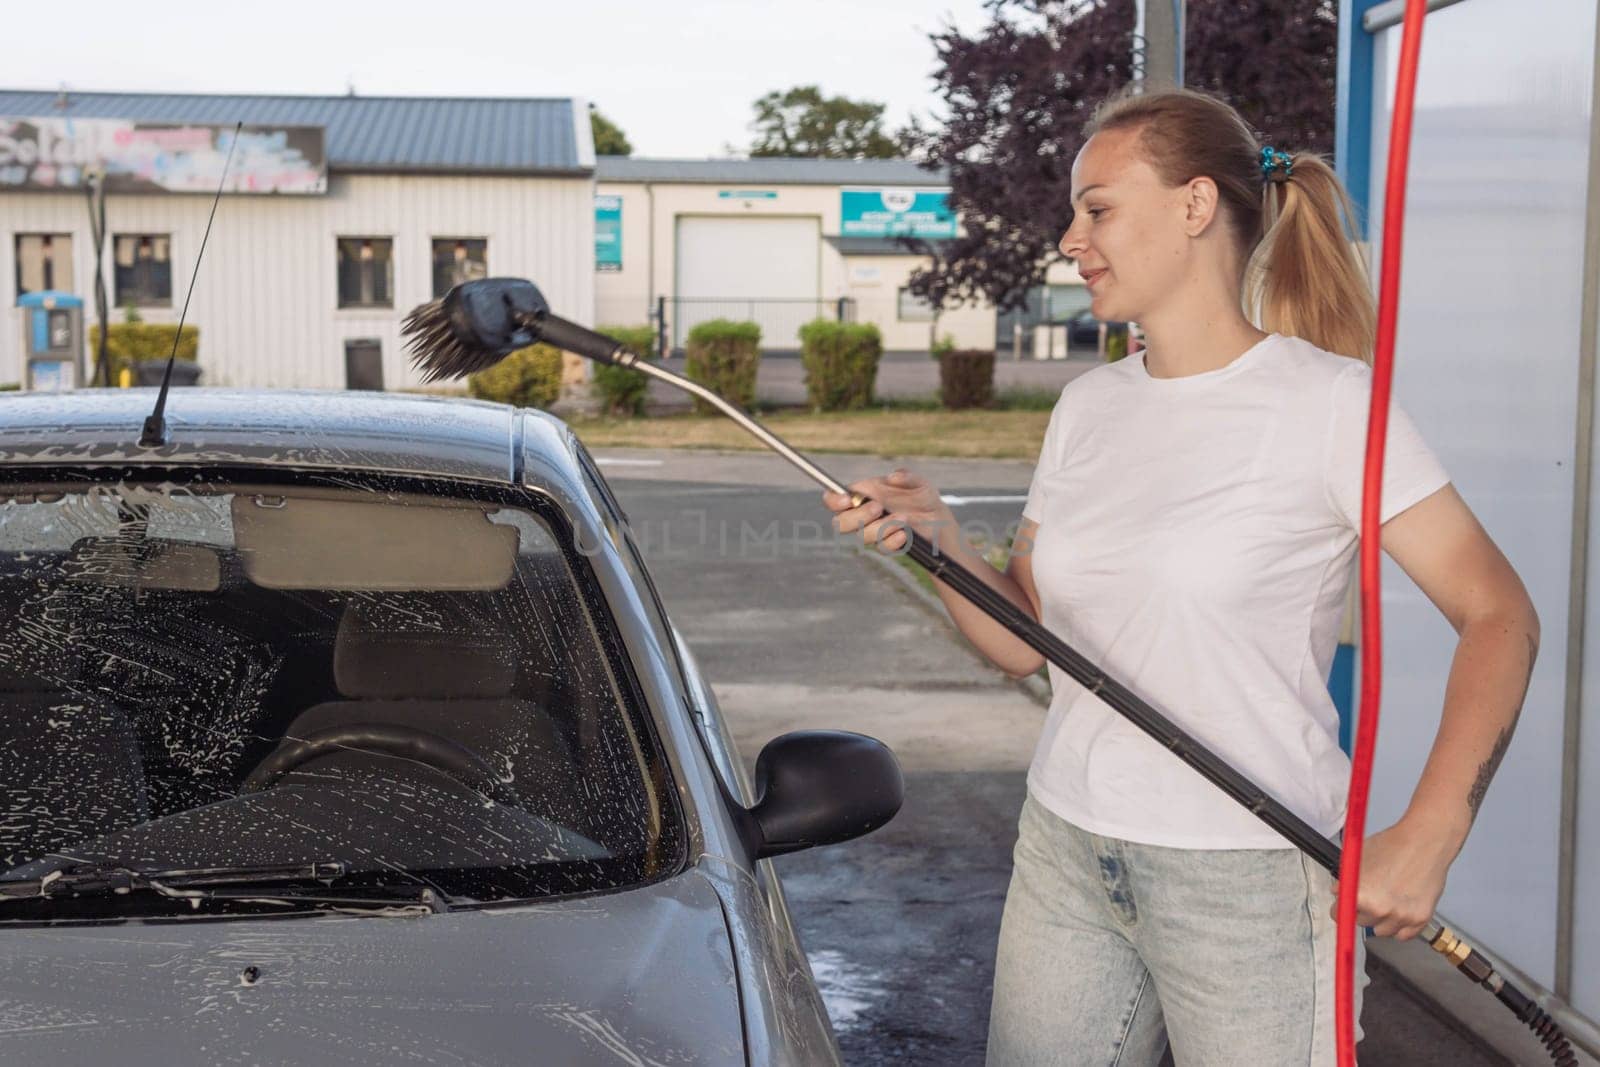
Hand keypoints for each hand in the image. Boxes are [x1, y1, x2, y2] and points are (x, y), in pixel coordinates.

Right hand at [822, 468, 954, 552]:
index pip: (835, 499)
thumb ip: (906, 477)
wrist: (939, 521)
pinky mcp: (886, 545)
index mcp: (864, 495)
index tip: (846, 501)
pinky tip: (905, 534)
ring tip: (904, 518)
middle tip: (878, 507)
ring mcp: (873, 531)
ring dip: (881, 527)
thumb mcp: (919, 483)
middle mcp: (864, 514)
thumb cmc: (923, 497)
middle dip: (858, 517)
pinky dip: (892, 540)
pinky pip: (881, 548)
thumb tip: (892, 477)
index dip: (834, 501)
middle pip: (840, 523)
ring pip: (862, 536)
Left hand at [1330, 819, 1456, 939]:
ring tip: (1387, 901)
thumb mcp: (1357, 858)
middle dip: (1362, 911)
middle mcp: (1380, 910)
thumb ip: (1345, 879)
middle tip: (1370, 896)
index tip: (1343, 906)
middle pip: (1361, 922)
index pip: (1339, 914)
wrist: (1424, 842)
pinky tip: (1399, 910)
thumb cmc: (1393, 845)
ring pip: (1382, 931)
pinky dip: (1401, 926)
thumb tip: (1338, 892)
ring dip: (1382, 920)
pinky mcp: (1420, 919)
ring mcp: (1401, 917)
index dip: (1341, 906)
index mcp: (1360, 895)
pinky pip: (1404, 935)